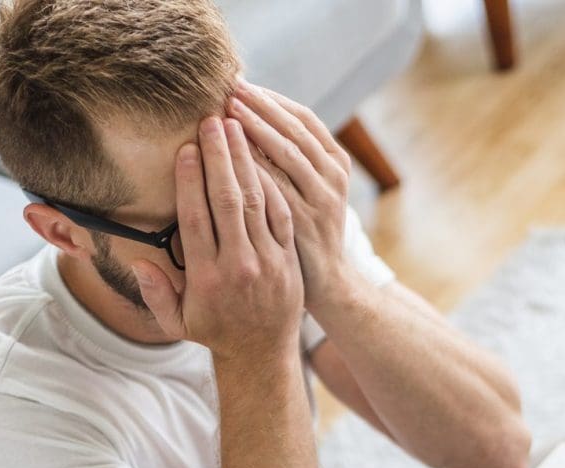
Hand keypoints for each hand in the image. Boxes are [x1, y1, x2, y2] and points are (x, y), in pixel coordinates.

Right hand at [130, 116, 302, 360]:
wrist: (263, 353)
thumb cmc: (213, 332)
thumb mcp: (176, 323)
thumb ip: (156, 294)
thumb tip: (139, 263)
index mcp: (206, 278)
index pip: (196, 219)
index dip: (190, 181)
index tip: (185, 148)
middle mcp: (238, 265)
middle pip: (227, 201)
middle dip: (219, 157)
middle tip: (212, 121)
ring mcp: (267, 259)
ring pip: (256, 200)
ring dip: (246, 160)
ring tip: (237, 126)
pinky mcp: (288, 255)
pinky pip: (280, 211)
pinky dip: (271, 181)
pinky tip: (261, 154)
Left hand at [226, 79, 351, 310]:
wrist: (324, 288)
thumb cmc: (306, 236)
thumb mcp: (313, 192)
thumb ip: (295, 159)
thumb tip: (261, 118)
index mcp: (336, 163)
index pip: (304, 118)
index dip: (273, 99)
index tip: (244, 83)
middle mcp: (333, 178)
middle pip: (294, 130)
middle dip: (262, 106)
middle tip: (231, 87)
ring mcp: (321, 201)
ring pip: (287, 153)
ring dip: (256, 128)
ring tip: (228, 110)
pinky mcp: (303, 224)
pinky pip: (275, 189)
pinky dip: (255, 167)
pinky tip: (231, 153)